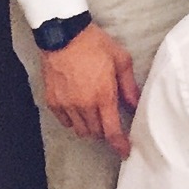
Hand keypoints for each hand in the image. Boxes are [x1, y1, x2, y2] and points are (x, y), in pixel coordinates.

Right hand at [39, 23, 139, 157]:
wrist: (64, 36)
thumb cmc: (95, 45)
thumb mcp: (121, 60)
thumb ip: (129, 86)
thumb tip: (135, 104)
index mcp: (103, 96)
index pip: (112, 130)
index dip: (119, 144)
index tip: (125, 151)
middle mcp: (83, 105)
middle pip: (95, 132)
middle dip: (106, 132)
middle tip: (111, 122)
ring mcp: (66, 105)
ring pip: (80, 130)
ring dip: (90, 128)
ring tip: (96, 115)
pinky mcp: (52, 102)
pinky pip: (65, 122)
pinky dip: (74, 121)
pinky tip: (80, 110)